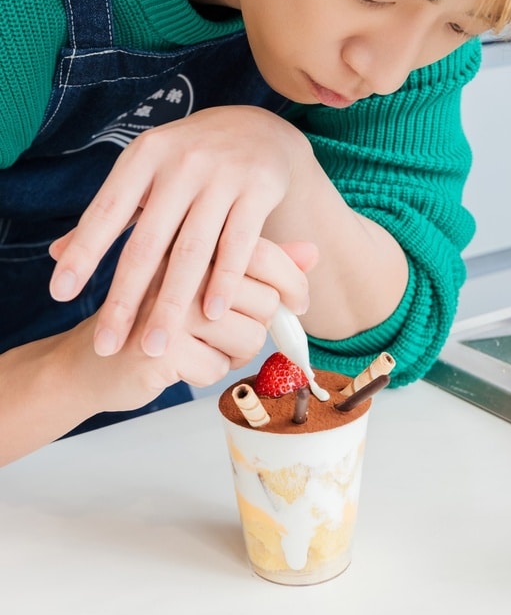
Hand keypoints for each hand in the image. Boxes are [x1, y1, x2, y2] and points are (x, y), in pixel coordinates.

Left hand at [49, 106, 313, 355]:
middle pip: (147, 242)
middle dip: (125, 298)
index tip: (60, 294)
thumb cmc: (189, 159)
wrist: (256, 127)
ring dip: (173, 303)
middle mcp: (181, 163)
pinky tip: (211, 314)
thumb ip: (109, 214)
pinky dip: (224, 281)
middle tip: (108, 344)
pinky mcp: (258, 189)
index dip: (84, 253)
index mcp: (144, 157)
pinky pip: (239, 244)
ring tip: (156, 345)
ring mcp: (222, 175)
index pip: (106, 211)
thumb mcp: (146, 172)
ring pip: (192, 250)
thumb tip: (57, 254)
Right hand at [73, 239, 317, 413]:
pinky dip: (208, 373)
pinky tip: (180, 364)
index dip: (293, 282)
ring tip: (201, 346)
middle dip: (256, 327)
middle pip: (266, 301)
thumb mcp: (207, 280)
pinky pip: (220, 368)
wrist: (93, 359)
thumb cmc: (157, 316)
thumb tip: (313, 251)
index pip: (266, 253)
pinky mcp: (164, 345)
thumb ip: (260, 263)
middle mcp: (182, 265)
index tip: (298, 303)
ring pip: (249, 337)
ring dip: (234, 354)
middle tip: (225, 331)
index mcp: (194, 241)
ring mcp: (171, 304)